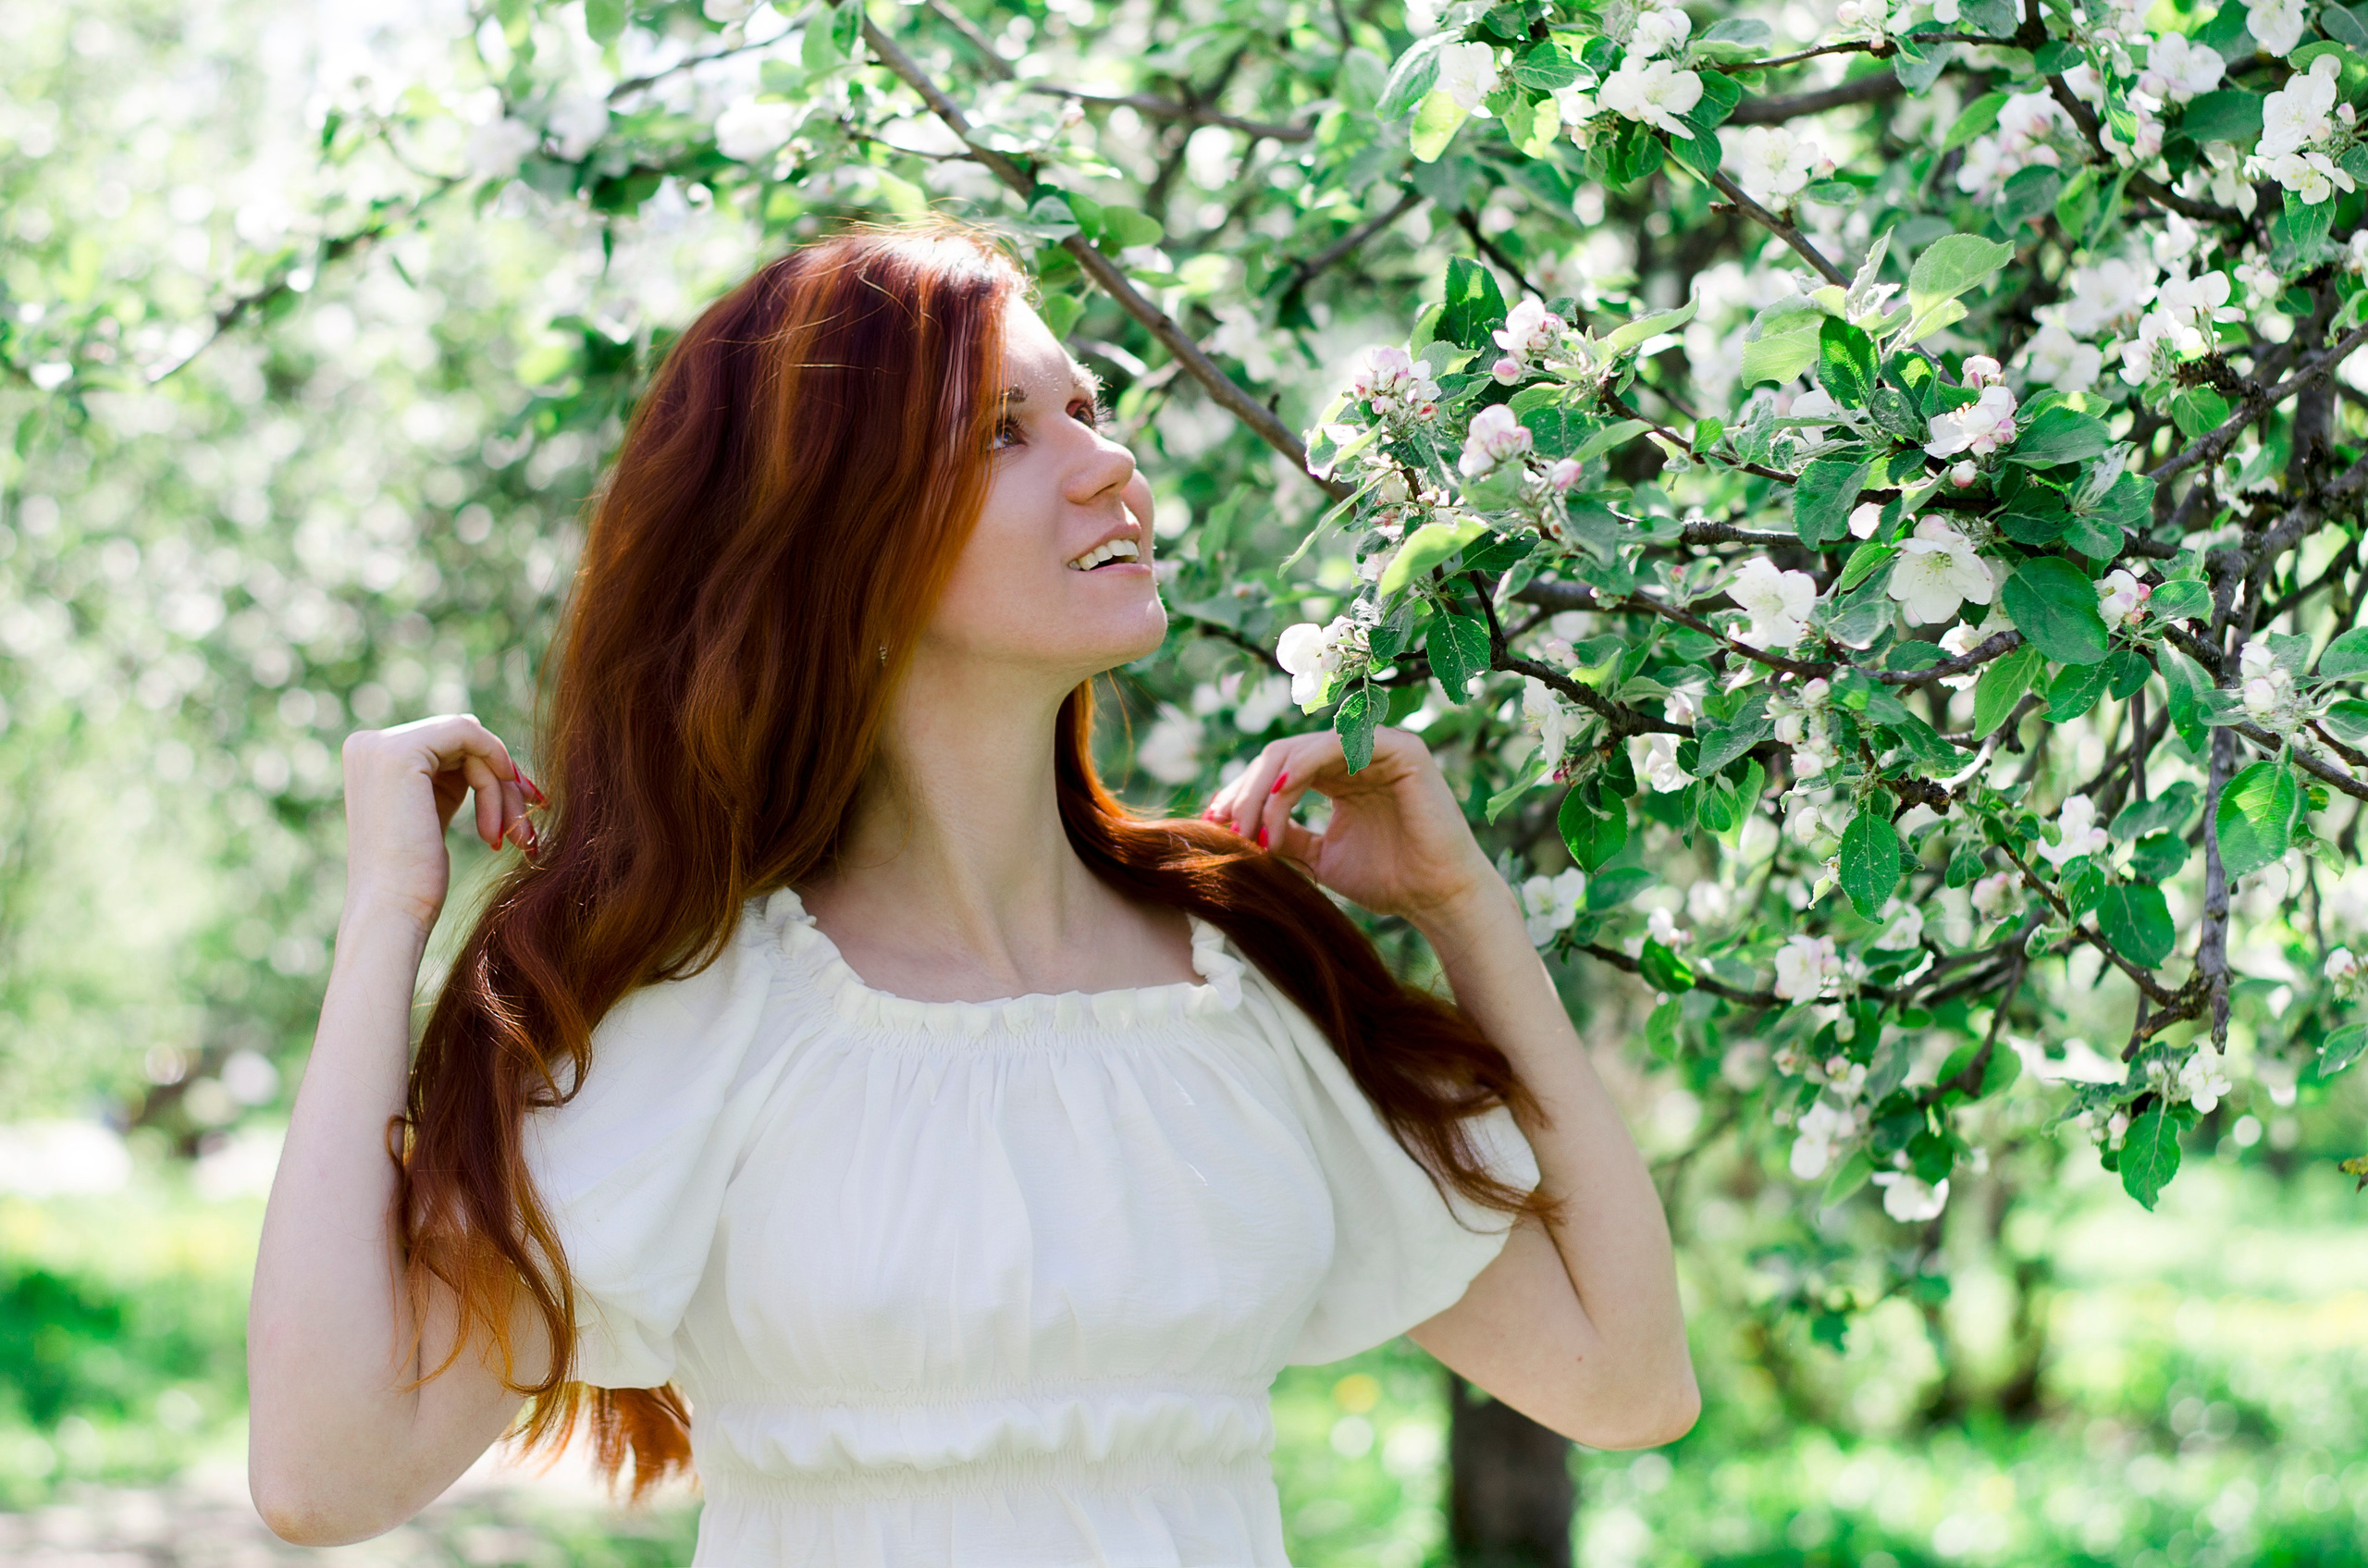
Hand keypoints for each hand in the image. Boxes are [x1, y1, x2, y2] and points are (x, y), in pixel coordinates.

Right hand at [339, 715, 541, 930]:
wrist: (393, 910)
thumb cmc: (415, 879)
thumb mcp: (431, 813)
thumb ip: (450, 779)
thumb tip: (498, 756)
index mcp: (371, 758)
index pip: (449, 745)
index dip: (491, 774)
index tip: (523, 811)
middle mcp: (368, 744)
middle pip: (463, 744)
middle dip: (501, 785)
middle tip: (525, 833)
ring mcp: (380, 745)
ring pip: (471, 744)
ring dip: (501, 791)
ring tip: (512, 840)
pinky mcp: (400, 752)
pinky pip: (468, 732)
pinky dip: (497, 764)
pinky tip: (505, 805)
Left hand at [1203, 728, 1506, 928]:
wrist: (1437, 899)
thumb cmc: (1389, 881)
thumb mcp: (1321, 857)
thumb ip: (1287, 836)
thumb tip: (1238, 828)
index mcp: (1338, 774)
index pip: (1276, 770)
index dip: (1241, 795)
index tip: (1213, 827)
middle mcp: (1355, 754)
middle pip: (1279, 756)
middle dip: (1245, 792)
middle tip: (1226, 828)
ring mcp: (1377, 747)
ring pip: (1297, 750)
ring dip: (1265, 788)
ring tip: (1252, 829)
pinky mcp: (1399, 748)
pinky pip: (1335, 746)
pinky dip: (1301, 768)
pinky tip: (1279, 796)